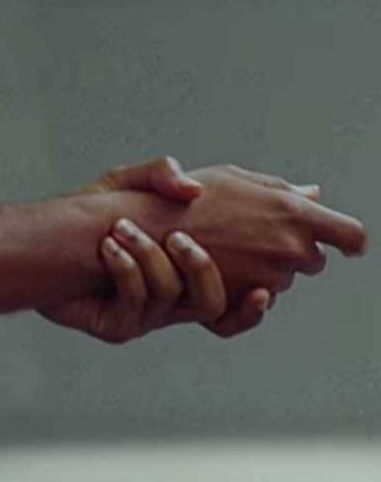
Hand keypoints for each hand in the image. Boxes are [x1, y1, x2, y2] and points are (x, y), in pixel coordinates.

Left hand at [39, 156, 327, 342]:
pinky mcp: (113, 324)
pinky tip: (108, 248)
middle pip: (212, 306)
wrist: (42, 241)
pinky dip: (125, 272)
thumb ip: (163, 175)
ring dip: (151, 261)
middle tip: (178, 237)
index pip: (238, 302)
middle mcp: (172, 302)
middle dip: (201, 270)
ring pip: (170, 301)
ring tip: (122, 230)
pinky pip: (132, 305)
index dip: (254, 306)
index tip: (265, 289)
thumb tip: (197, 186)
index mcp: (190, 276)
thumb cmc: (93, 213)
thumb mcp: (130, 183)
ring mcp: (143, 316)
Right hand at [154, 164, 363, 308]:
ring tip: (223, 249)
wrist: (131, 231)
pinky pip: (257, 303)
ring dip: (263, 270)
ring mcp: (267, 279)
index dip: (348, 241)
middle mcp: (288, 249)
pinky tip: (225, 274)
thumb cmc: (176, 198)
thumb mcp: (228, 178)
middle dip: (291, 251)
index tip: (345, 245)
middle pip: (313, 260)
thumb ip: (277, 188)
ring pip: (282, 282)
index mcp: (292, 213)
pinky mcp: (242, 302)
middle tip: (251, 236)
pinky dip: (246, 293)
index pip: (351, 236)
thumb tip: (313, 196)